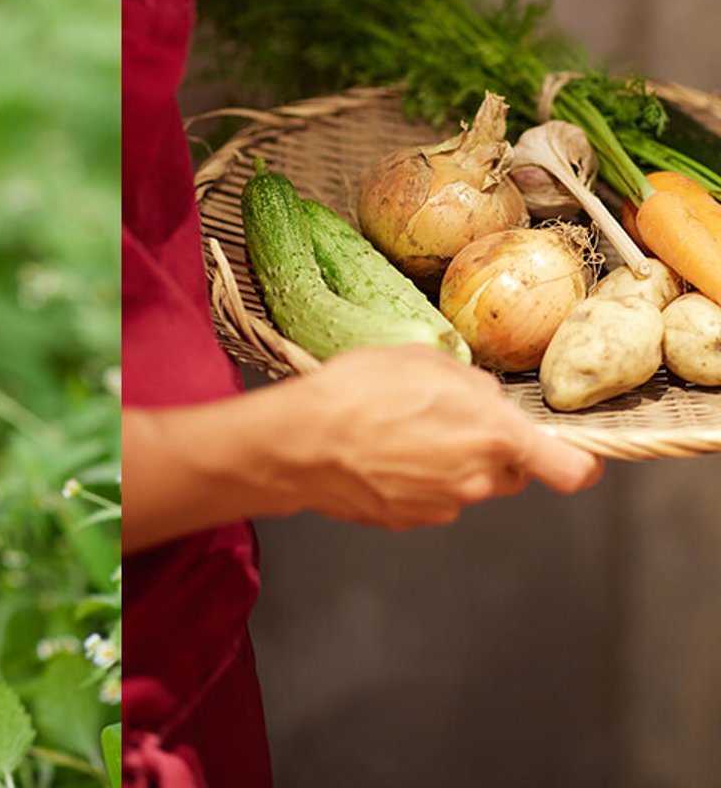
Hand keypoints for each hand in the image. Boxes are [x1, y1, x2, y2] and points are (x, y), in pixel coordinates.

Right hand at [269, 344, 602, 529]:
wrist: (300, 441)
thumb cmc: (357, 392)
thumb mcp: (423, 359)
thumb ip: (472, 384)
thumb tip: (489, 400)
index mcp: (492, 436)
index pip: (570, 469)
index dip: (578, 463)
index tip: (573, 455)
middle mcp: (477, 479)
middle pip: (510, 473)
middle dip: (491, 449)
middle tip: (447, 417)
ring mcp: (442, 505)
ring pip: (466, 484)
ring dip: (447, 462)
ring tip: (398, 429)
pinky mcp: (408, 519)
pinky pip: (428, 497)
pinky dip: (414, 478)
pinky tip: (380, 451)